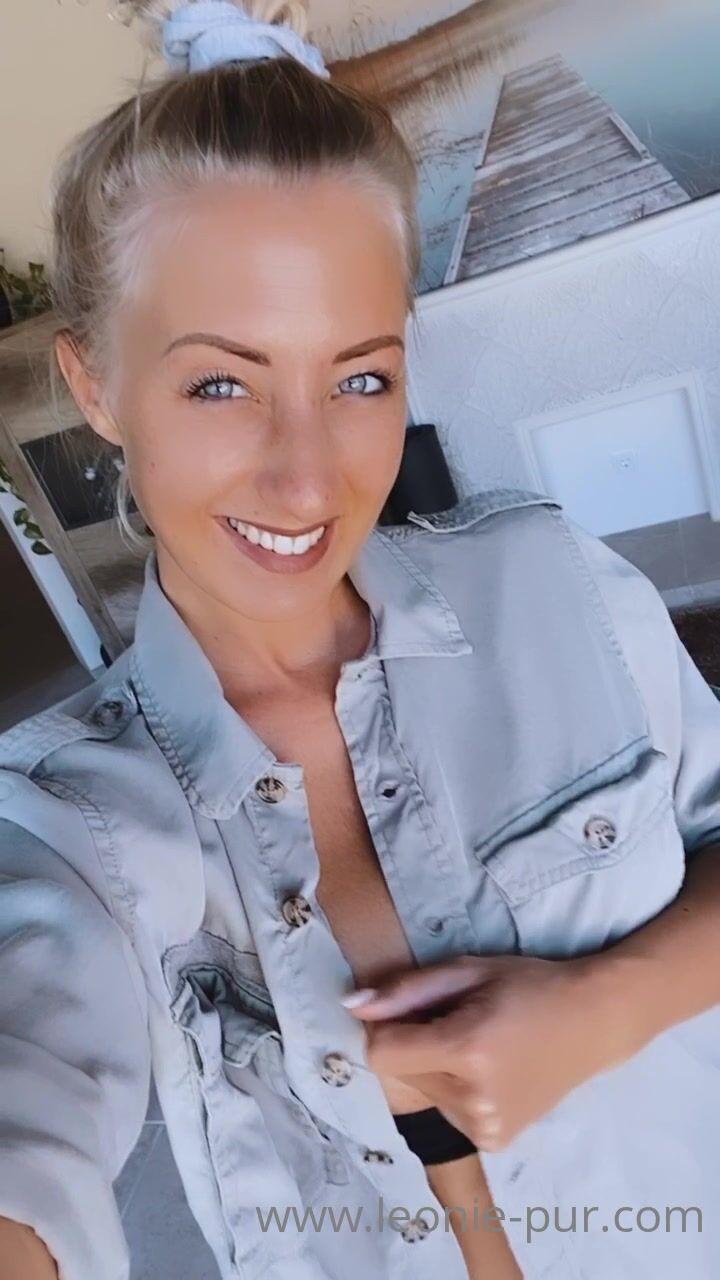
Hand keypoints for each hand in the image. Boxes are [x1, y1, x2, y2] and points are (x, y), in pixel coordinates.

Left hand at [343, 953, 634, 1150]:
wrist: (593, 1022)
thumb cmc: (529, 985)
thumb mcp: (467, 970)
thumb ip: (405, 991)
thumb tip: (351, 1005)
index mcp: (466, 1050)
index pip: (381, 1053)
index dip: (386, 1027)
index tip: (413, 1008)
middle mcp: (473, 1098)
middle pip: (401, 1072)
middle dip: (415, 1045)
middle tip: (460, 1021)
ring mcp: (486, 1127)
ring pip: (422, 1093)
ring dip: (435, 1068)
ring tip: (481, 1045)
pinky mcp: (493, 1140)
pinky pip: (446, 1110)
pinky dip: (455, 1089)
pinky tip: (491, 1071)